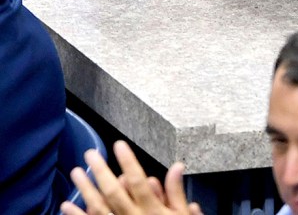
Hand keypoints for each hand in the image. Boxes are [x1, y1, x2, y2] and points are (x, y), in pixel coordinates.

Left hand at [59, 140, 202, 214]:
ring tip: (76, 172)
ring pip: (99, 208)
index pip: (138, 182)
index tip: (119, 145)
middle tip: (90, 154)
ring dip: (86, 190)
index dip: (128, 163)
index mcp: (152, 210)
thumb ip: (176, 192)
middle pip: (114, 193)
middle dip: (101, 172)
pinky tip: (66, 205)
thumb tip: (177, 166)